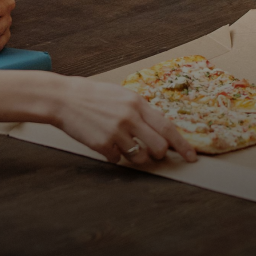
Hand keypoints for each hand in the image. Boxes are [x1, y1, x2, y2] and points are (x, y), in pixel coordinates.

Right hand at [52, 76, 197, 166]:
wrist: (63, 98)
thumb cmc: (92, 96)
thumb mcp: (120, 95)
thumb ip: (140, 110)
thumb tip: (159, 129)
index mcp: (136, 102)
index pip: (167, 127)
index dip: (182, 145)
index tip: (192, 157)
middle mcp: (129, 116)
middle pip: (159, 147)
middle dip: (158, 154)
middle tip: (151, 152)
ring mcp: (116, 131)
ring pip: (140, 157)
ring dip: (135, 157)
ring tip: (122, 145)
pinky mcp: (103, 144)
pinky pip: (117, 159)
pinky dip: (113, 154)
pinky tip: (103, 141)